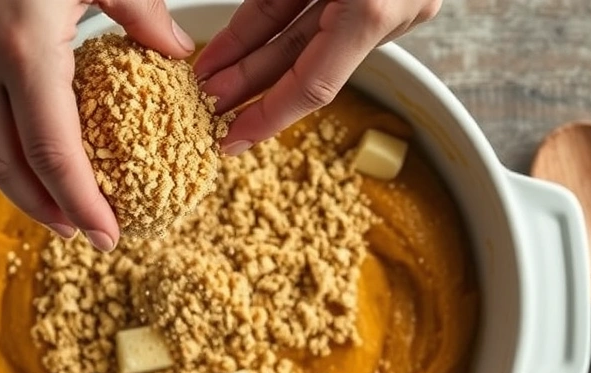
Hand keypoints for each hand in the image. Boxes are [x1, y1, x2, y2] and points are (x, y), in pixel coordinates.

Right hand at [0, 0, 195, 250]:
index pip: (54, 151)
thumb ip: (141, 14)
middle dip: (46, 209)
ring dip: (10, 186)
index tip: (107, 236)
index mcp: (24, 45)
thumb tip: (178, 55)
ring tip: (49, 208)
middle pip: (7, 164)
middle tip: (82, 232)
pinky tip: (6, 160)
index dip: (82, 203)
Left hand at [193, 0, 441, 154]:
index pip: (313, 84)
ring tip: (207, 83)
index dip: (267, 117)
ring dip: (251, 62)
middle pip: (303, 64)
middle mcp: (386, 9)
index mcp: (374, 6)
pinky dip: (268, 29)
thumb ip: (274, 4)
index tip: (229, 141)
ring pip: (301, 39)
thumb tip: (234, 63)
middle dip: (248, 89)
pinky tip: (231, 47)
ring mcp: (385, 0)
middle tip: (204, 111)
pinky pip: (310, 13)